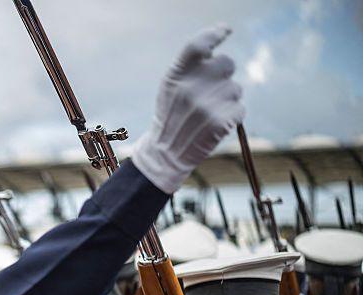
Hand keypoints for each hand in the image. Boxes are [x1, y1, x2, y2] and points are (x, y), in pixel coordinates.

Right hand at [132, 25, 244, 193]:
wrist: (165, 153)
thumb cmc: (172, 115)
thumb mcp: (171, 87)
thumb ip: (191, 66)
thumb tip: (220, 40)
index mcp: (176, 76)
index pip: (198, 45)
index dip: (214, 34)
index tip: (225, 30)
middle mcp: (191, 88)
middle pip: (227, 63)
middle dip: (223, 75)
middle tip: (208, 93)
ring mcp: (206, 105)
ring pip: (235, 88)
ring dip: (227, 99)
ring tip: (206, 114)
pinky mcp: (221, 122)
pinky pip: (240, 109)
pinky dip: (231, 117)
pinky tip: (214, 125)